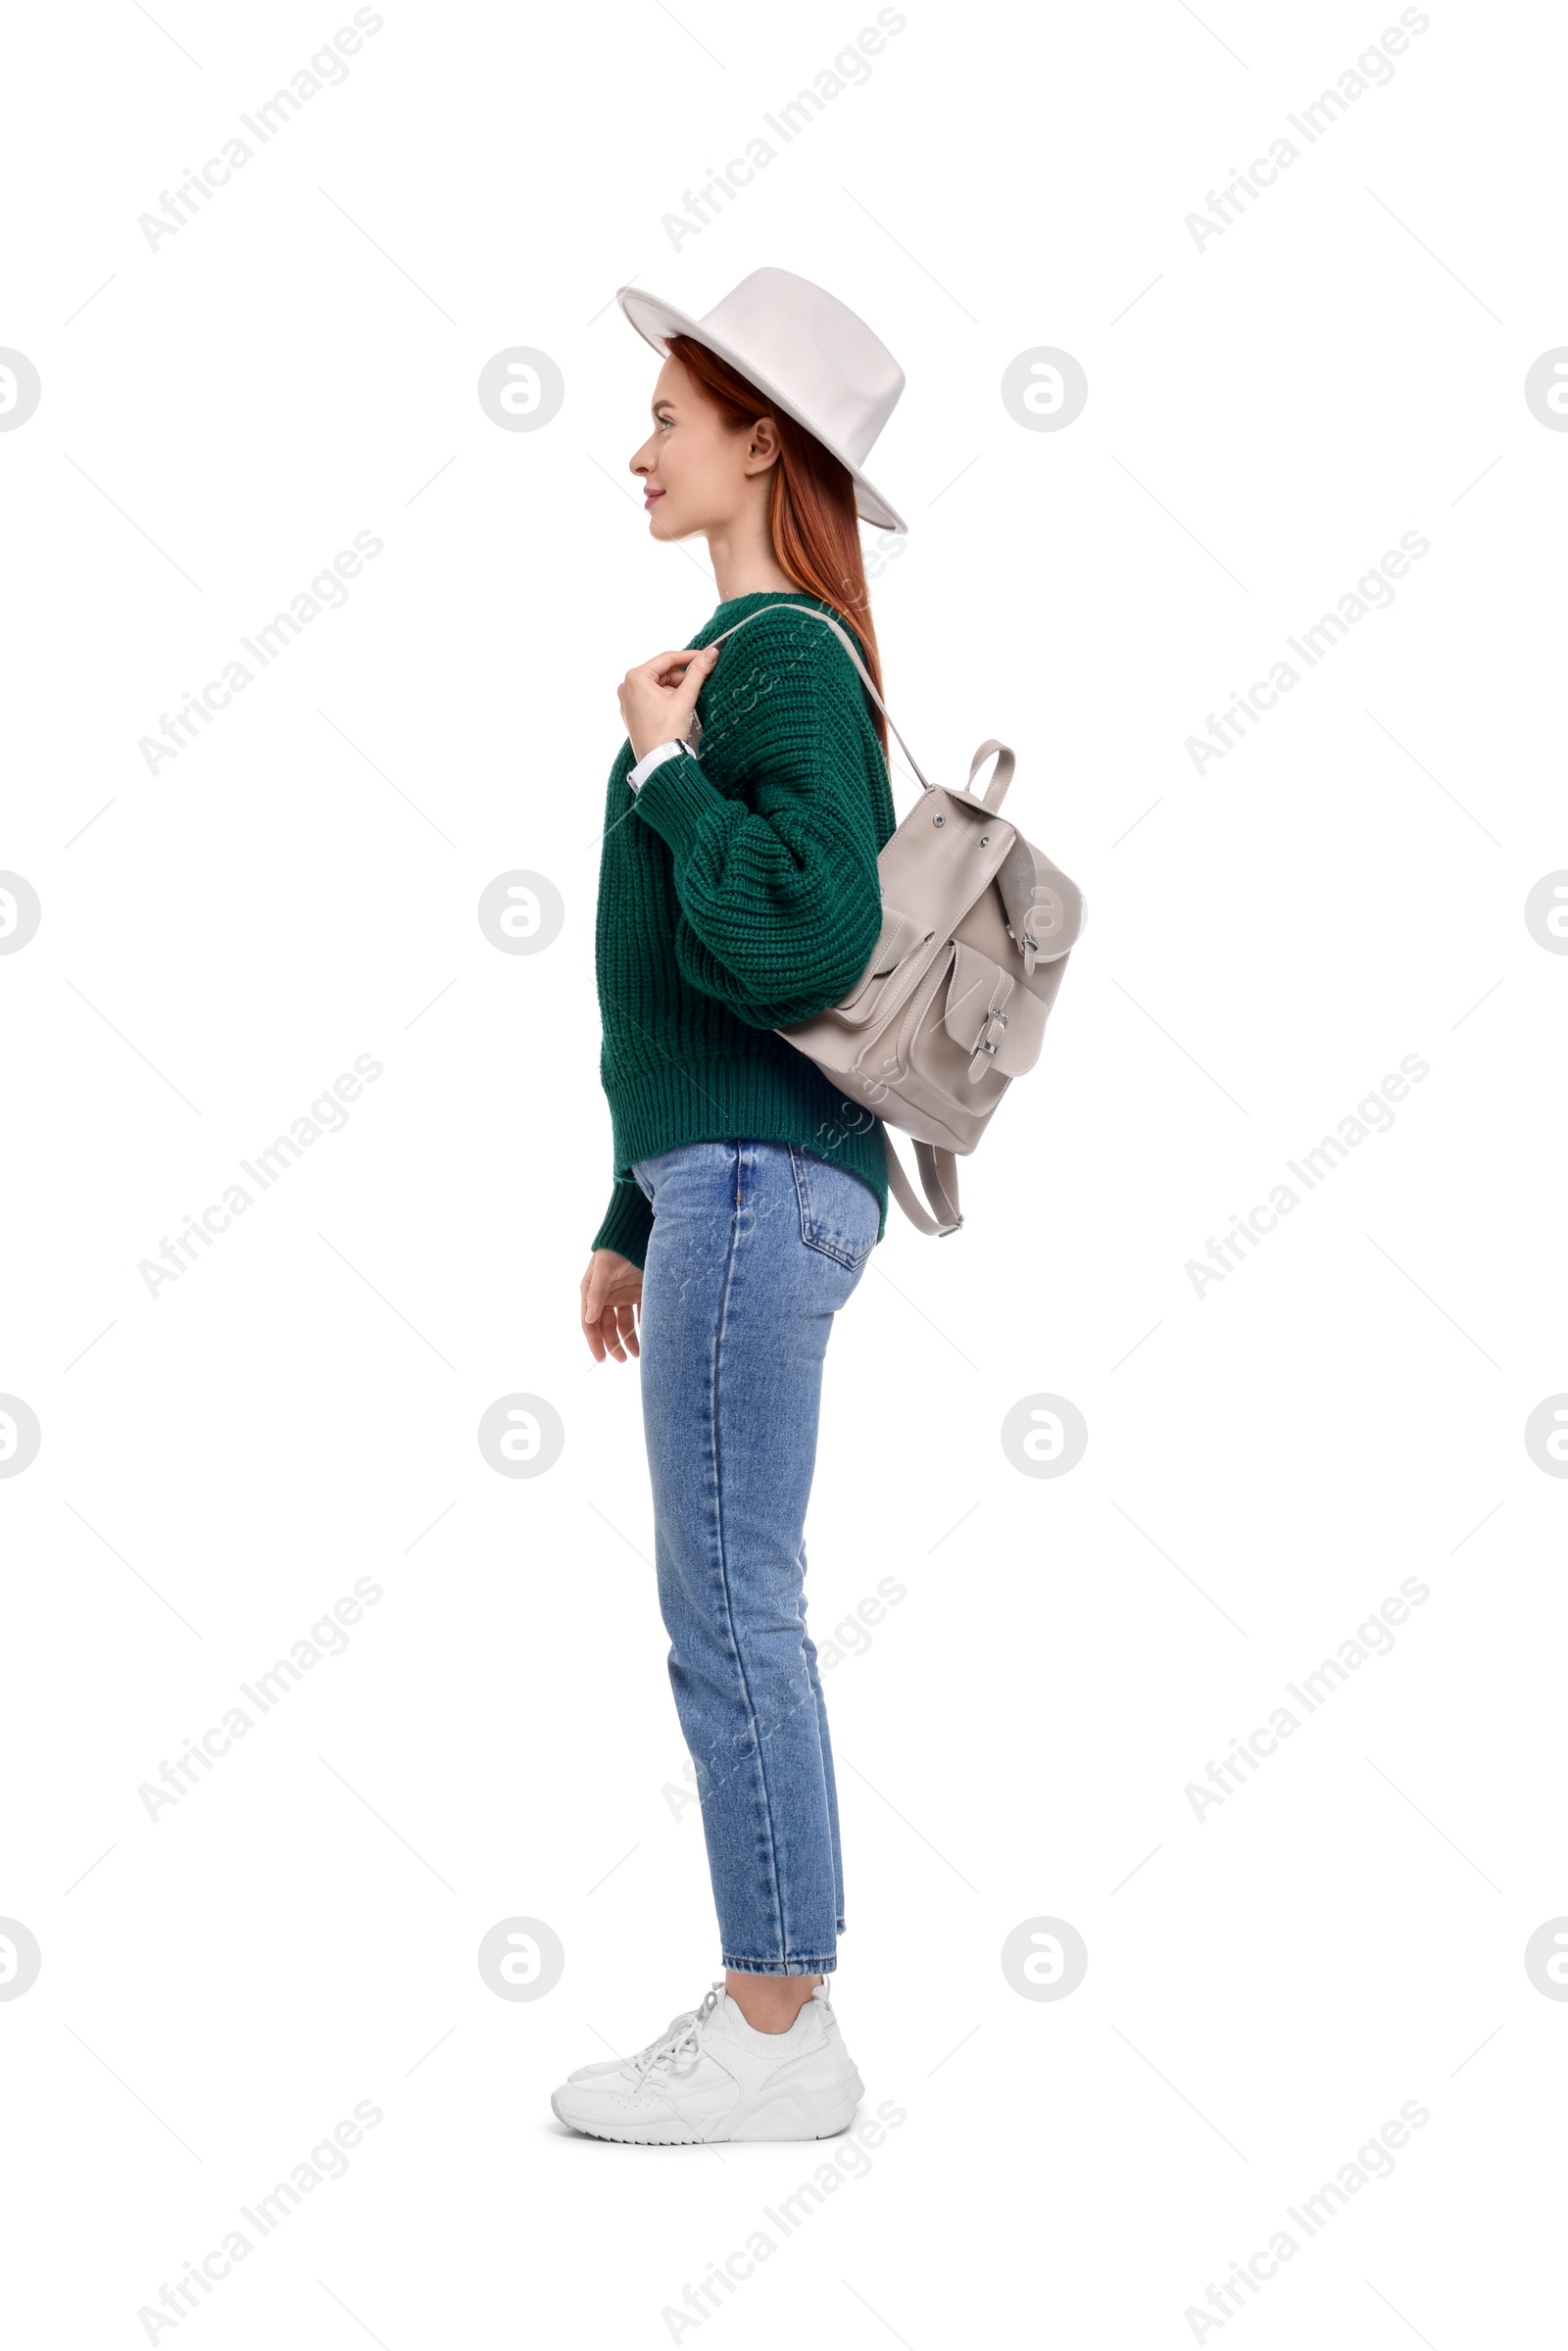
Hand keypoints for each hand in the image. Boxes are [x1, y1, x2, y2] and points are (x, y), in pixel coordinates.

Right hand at [581, 1249, 642, 1362]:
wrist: (636, 1232)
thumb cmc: (615, 1248)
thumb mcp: (603, 1270)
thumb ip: (596, 1294)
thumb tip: (588, 1319)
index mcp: (591, 1293)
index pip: (590, 1323)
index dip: (595, 1342)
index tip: (602, 1359)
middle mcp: (606, 1297)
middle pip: (608, 1327)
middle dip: (614, 1344)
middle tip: (623, 1359)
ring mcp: (623, 1295)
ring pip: (625, 1324)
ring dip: (630, 1339)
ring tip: (638, 1353)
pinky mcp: (639, 1292)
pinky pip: (640, 1314)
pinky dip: (643, 1326)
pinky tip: (650, 1337)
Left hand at [618, 643, 718, 762]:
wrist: (659, 762)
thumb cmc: (667, 732)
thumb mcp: (685, 697)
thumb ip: (699, 672)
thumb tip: (712, 652)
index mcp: (635, 678)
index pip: (667, 658)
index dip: (690, 656)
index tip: (707, 656)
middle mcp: (626, 686)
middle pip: (663, 672)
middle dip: (682, 678)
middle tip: (701, 684)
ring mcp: (628, 701)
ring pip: (659, 685)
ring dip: (676, 689)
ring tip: (688, 702)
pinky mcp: (633, 713)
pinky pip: (652, 697)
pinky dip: (667, 699)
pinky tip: (679, 709)